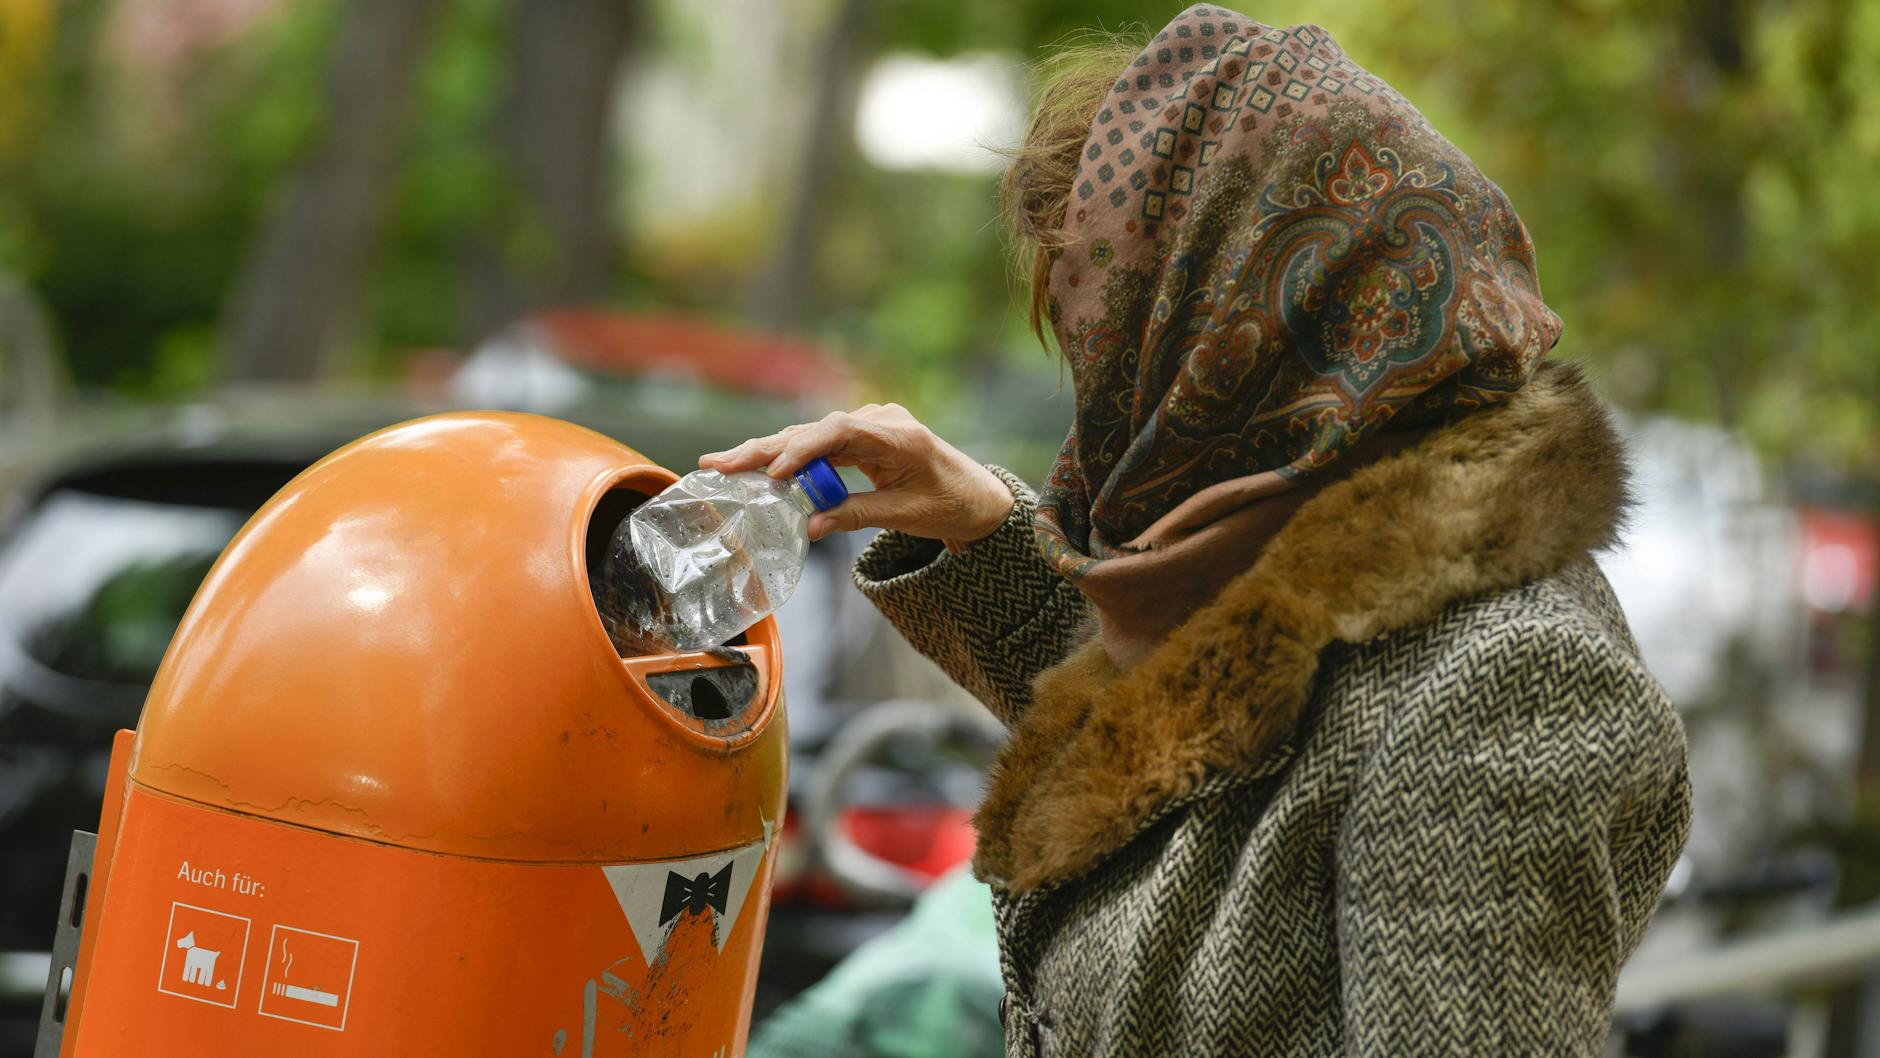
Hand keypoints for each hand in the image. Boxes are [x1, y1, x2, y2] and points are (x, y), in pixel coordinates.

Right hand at [700, 404, 1014, 543]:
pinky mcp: (862, 438)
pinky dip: (789, 458)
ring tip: (722, 465)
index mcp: (898, 435)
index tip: (774, 472)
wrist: (977, 497)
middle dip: (765, 448)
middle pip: (814, 431)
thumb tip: (808, 527)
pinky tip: (755, 467)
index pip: (839, 433)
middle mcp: (879, 421)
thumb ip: (856, 516)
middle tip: (720, 464)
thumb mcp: (906, 516)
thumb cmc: (950, 505)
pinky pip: (820, 446)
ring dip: (768, 453)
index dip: (802, 450)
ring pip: (810, 437)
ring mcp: (869, 426)